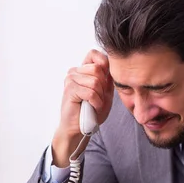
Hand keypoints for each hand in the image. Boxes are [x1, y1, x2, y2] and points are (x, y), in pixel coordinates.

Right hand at [52, 49, 113, 166]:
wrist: (80, 128)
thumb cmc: (92, 111)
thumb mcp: (106, 93)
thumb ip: (109, 79)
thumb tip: (114, 66)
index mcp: (83, 70)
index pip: (94, 54)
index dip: (104, 65)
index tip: (106, 82)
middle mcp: (75, 72)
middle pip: (97, 69)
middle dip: (103, 87)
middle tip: (99, 98)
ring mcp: (70, 80)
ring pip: (95, 81)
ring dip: (100, 96)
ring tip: (95, 104)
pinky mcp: (70, 90)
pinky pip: (90, 92)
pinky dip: (96, 102)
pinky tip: (93, 107)